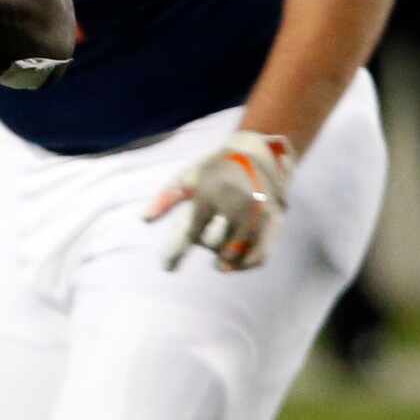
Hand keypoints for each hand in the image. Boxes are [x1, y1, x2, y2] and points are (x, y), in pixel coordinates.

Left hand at [146, 130, 294, 271]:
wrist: (256, 151)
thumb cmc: (214, 168)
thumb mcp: (187, 178)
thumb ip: (165, 199)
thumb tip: (144, 220)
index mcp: (212, 194)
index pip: (192, 234)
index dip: (177, 254)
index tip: (167, 268)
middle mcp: (238, 204)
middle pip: (219, 247)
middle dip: (209, 248)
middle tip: (206, 242)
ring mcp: (258, 213)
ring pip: (240, 254)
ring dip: (227, 260)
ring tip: (219, 258)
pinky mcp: (275, 220)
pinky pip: (261, 254)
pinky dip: (246, 264)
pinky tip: (234, 264)